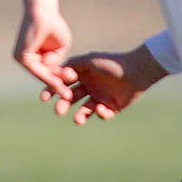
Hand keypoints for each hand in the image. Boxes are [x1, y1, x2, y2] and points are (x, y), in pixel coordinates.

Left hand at [13, 0, 73, 96]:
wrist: (44, 11)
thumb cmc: (53, 25)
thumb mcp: (60, 49)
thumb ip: (57, 62)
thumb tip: (55, 74)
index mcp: (32, 58)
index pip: (48, 73)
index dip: (61, 82)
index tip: (72, 92)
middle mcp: (24, 59)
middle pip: (44, 76)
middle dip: (58, 87)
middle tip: (69, 98)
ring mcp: (21, 58)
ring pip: (41, 75)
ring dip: (55, 85)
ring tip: (67, 95)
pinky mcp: (22, 56)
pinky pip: (38, 71)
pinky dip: (49, 78)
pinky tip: (60, 85)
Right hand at [45, 46, 168, 126]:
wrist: (137, 70)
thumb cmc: (112, 63)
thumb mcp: (88, 61)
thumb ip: (71, 65)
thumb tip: (54, 72)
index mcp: (82, 76)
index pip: (63, 85)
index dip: (53, 91)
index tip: (44, 98)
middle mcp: (89, 87)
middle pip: (71, 99)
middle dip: (63, 105)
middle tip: (58, 111)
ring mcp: (100, 98)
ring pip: (85, 110)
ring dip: (80, 115)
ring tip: (78, 120)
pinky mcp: (112, 107)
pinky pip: (102, 114)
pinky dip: (100, 114)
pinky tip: (100, 109)